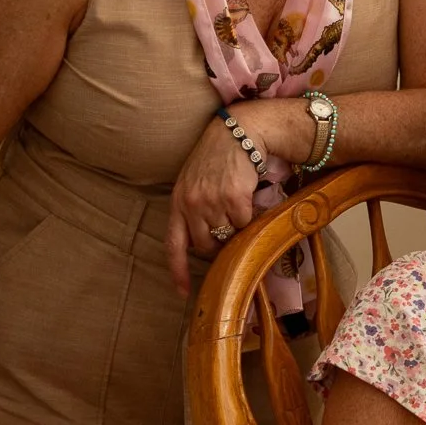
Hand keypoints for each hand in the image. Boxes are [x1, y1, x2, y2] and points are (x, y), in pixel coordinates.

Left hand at [165, 113, 262, 295]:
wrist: (238, 133)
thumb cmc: (217, 158)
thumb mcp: (195, 183)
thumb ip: (193, 211)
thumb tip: (205, 245)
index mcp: (177, 202)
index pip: (173, 245)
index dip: (178, 270)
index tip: (183, 292)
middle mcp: (191, 204)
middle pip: (206, 246)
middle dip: (220, 244)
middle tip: (231, 228)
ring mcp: (212, 202)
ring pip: (229, 236)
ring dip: (238, 228)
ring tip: (240, 206)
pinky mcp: (234, 198)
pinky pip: (246, 225)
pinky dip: (252, 217)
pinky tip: (249, 198)